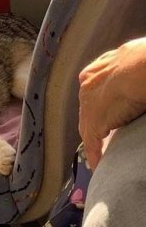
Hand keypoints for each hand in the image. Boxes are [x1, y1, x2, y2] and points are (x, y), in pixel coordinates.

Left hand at [79, 38, 145, 168]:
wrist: (141, 67)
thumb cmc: (144, 61)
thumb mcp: (134, 62)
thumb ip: (130, 74)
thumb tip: (139, 81)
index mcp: (96, 70)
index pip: (96, 93)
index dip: (102, 105)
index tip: (108, 113)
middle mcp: (87, 85)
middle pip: (88, 110)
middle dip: (96, 123)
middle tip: (104, 138)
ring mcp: (87, 104)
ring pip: (88, 127)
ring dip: (94, 141)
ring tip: (99, 155)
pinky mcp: (93, 122)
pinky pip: (91, 142)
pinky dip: (95, 154)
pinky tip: (98, 165)